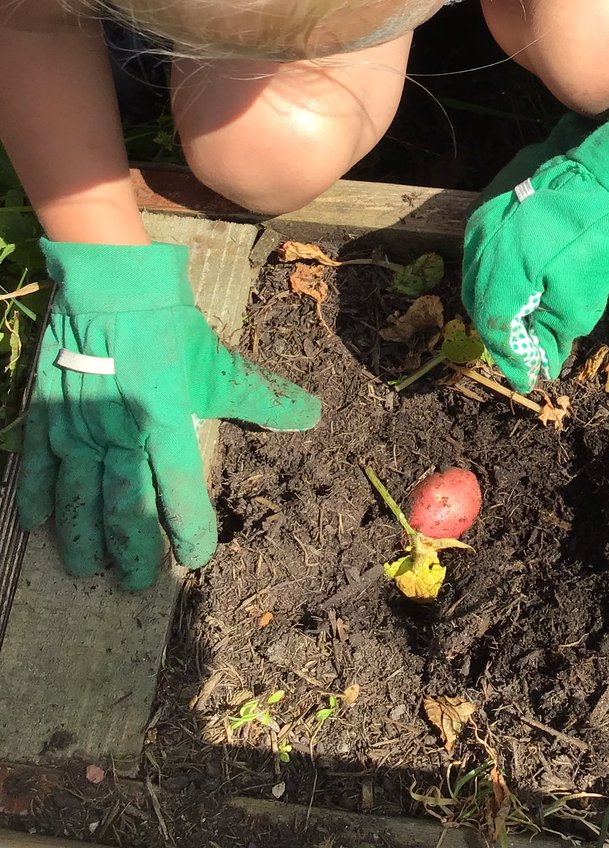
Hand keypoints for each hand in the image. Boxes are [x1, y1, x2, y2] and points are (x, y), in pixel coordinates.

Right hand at [17, 239, 320, 589]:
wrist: (110, 285)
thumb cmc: (170, 328)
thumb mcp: (221, 365)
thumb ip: (263, 398)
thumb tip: (313, 415)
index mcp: (164, 422)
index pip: (178, 489)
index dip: (187, 527)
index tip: (195, 558)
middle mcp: (119, 433)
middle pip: (123, 505)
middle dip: (131, 548)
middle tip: (136, 583)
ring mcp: (77, 425)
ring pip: (77, 494)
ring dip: (82, 536)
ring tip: (86, 570)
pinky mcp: (46, 412)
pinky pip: (37, 462)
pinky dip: (35, 495)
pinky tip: (35, 524)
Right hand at [463, 92, 608, 389]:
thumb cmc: (601, 241)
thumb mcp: (580, 302)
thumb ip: (552, 334)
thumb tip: (543, 362)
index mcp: (503, 268)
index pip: (494, 324)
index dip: (509, 358)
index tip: (526, 379)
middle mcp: (483, 243)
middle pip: (480, 301)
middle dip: (501, 334)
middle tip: (522, 357)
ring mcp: (483, 220)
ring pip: (477, 276)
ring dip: (496, 306)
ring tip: (521, 327)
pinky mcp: (490, 206)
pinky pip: (481, 252)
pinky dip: (495, 278)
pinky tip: (517, 292)